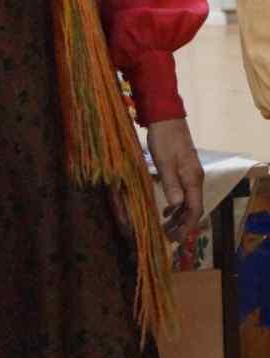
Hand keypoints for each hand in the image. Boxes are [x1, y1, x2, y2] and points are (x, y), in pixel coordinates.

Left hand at [147, 118, 203, 236]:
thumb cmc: (163, 139)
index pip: (194, 209)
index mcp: (192, 178)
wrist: (165, 117)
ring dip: (178, 216)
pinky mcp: (182, 169)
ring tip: (166, 228)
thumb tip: (176, 207)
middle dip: (182, 224)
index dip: (186, 225)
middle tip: (168, 238)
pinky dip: (175, 205)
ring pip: (187, 201)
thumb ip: (171, 184)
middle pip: (192, 208)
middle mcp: (194, 178)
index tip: (177, 239)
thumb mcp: (164, 162)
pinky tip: (165, 210)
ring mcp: (189, 173)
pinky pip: (182, 193)